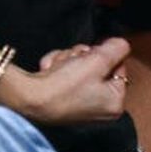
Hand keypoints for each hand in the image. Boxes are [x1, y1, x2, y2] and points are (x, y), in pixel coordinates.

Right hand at [0, 36, 130, 125]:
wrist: (29, 98)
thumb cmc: (67, 84)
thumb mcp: (98, 60)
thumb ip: (117, 48)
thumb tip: (121, 44)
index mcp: (114, 103)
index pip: (119, 65)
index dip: (103, 55)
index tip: (90, 56)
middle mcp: (99, 107)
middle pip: (98, 64)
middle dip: (82, 56)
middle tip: (73, 61)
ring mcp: (79, 103)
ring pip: (80, 64)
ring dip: (67, 59)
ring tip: (58, 67)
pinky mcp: (61, 97)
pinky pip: (65, 72)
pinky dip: (56, 67)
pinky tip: (49, 72)